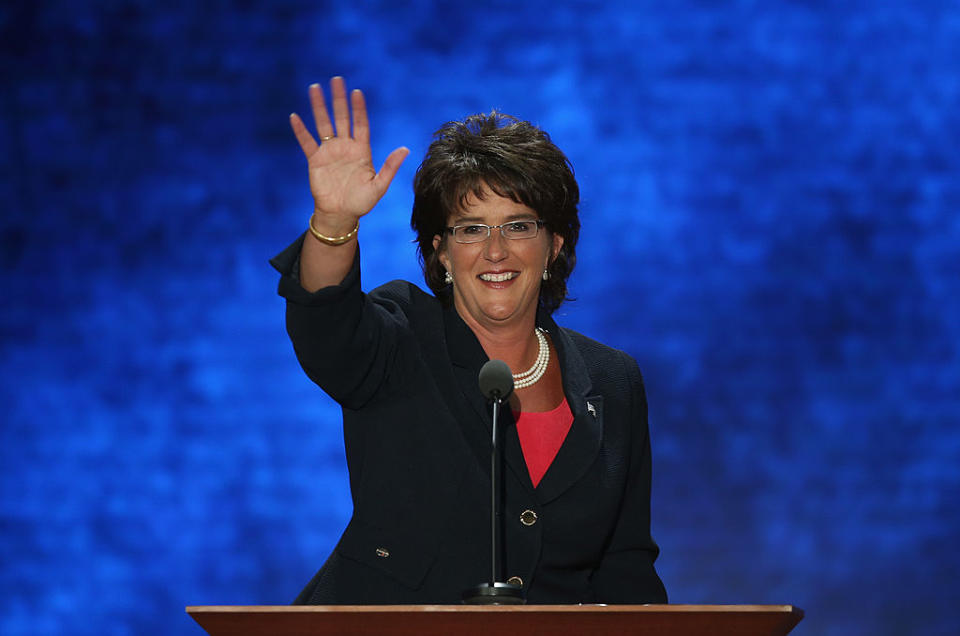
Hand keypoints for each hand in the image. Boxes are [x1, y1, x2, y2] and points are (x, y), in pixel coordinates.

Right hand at [289, 77, 408, 232]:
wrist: (340, 215)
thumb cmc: (362, 202)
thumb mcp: (379, 186)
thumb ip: (390, 167)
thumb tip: (405, 149)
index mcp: (362, 151)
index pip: (360, 124)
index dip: (359, 108)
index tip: (357, 92)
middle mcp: (345, 147)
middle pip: (342, 118)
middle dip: (339, 99)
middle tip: (336, 80)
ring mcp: (329, 152)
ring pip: (323, 124)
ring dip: (319, 107)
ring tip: (315, 88)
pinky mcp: (315, 160)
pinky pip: (307, 142)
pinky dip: (301, 131)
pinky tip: (294, 117)